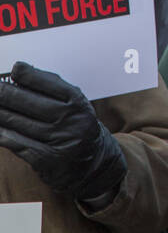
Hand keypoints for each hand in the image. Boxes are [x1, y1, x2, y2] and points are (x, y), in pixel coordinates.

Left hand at [0, 63, 126, 203]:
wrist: (93, 163)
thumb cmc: (76, 127)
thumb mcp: (73, 105)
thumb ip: (51, 90)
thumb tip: (20, 75)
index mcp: (77, 102)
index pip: (50, 84)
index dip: (29, 75)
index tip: (15, 69)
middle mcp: (70, 120)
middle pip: (30, 103)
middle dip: (6, 93)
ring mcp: (59, 141)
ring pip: (20, 123)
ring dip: (0, 113)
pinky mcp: (48, 160)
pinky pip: (19, 144)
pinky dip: (3, 135)